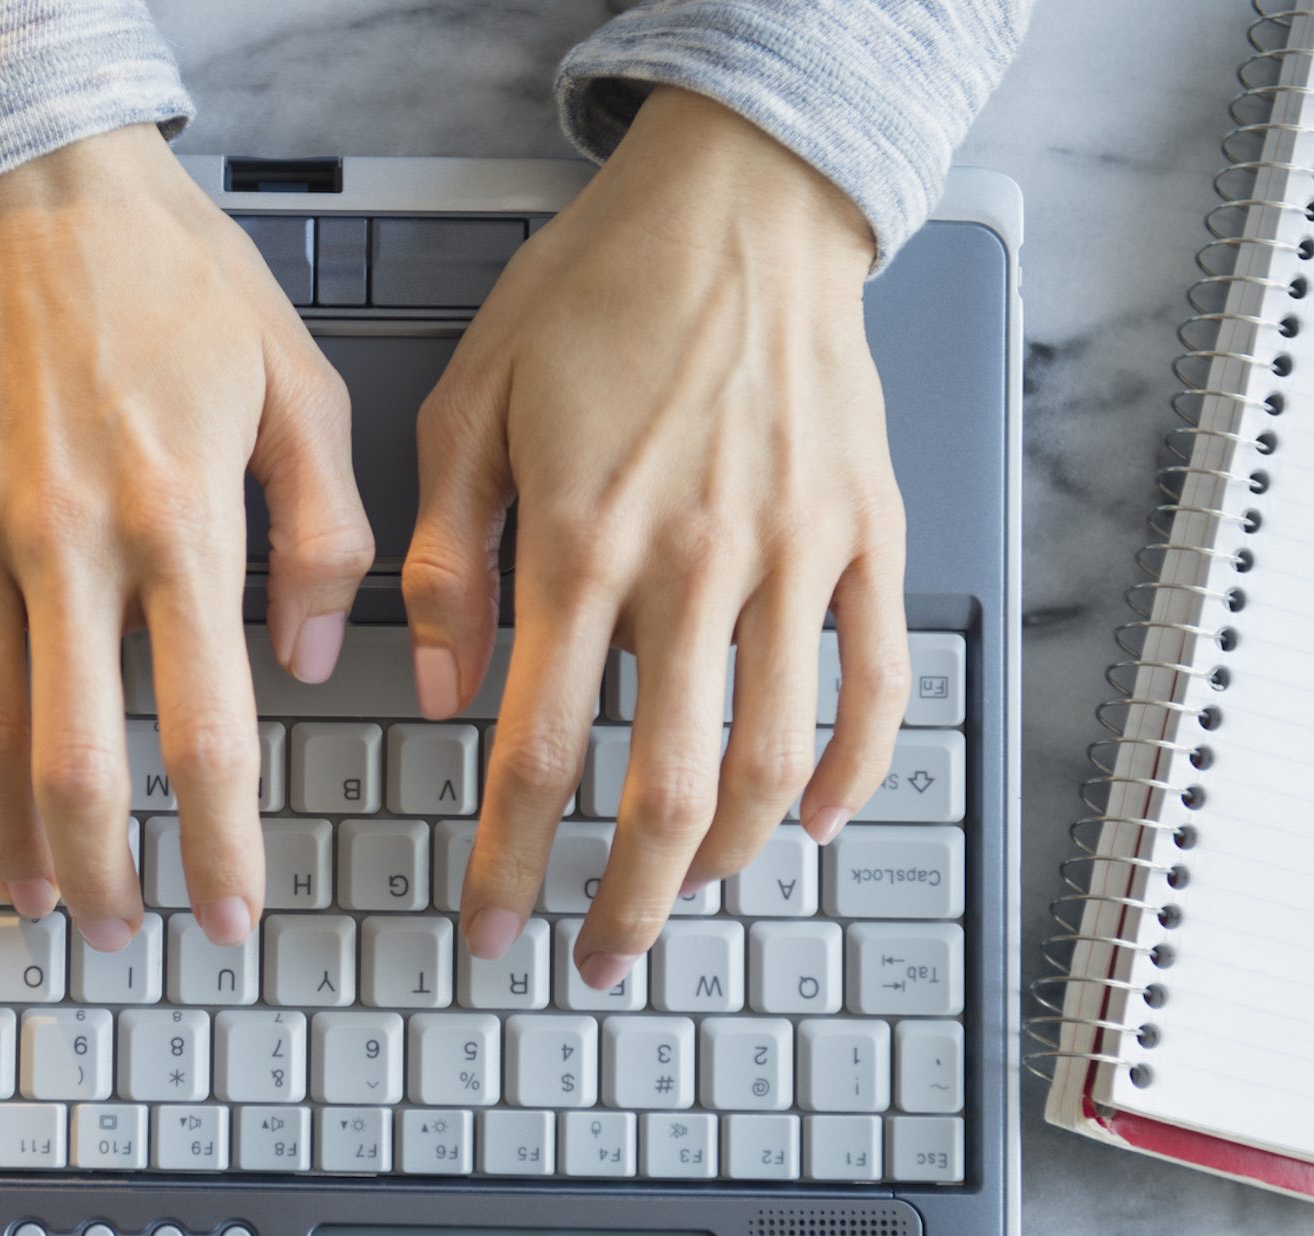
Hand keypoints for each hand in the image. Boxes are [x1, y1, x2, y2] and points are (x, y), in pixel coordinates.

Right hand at [0, 125, 372, 948]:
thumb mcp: (302, 385)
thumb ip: (328, 532)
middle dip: (102, 869)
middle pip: (73, 755)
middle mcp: (64, 539)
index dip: (216, 846)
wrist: (35, 175)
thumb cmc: (171, 277)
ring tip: (31, 890)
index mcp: (177, 520)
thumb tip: (321, 660)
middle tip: (121, 935)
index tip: (227, 918)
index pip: (203, 729)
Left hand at [404, 87, 908, 989]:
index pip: (540, 751)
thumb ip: (444, 558)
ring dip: (734, 858)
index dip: (512, 861)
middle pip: (669, 789)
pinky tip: (820, 823)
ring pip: (779, 757)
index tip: (491, 926)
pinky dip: (858, 769)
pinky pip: (879, 682)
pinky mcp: (869, 535)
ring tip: (688, 898)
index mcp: (583, 541)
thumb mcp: (470, 406)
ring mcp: (797, 555)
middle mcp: (696, 564)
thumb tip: (434, 690)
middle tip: (597, 957)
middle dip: (627, 900)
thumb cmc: (599, 292)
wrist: (740, 201)